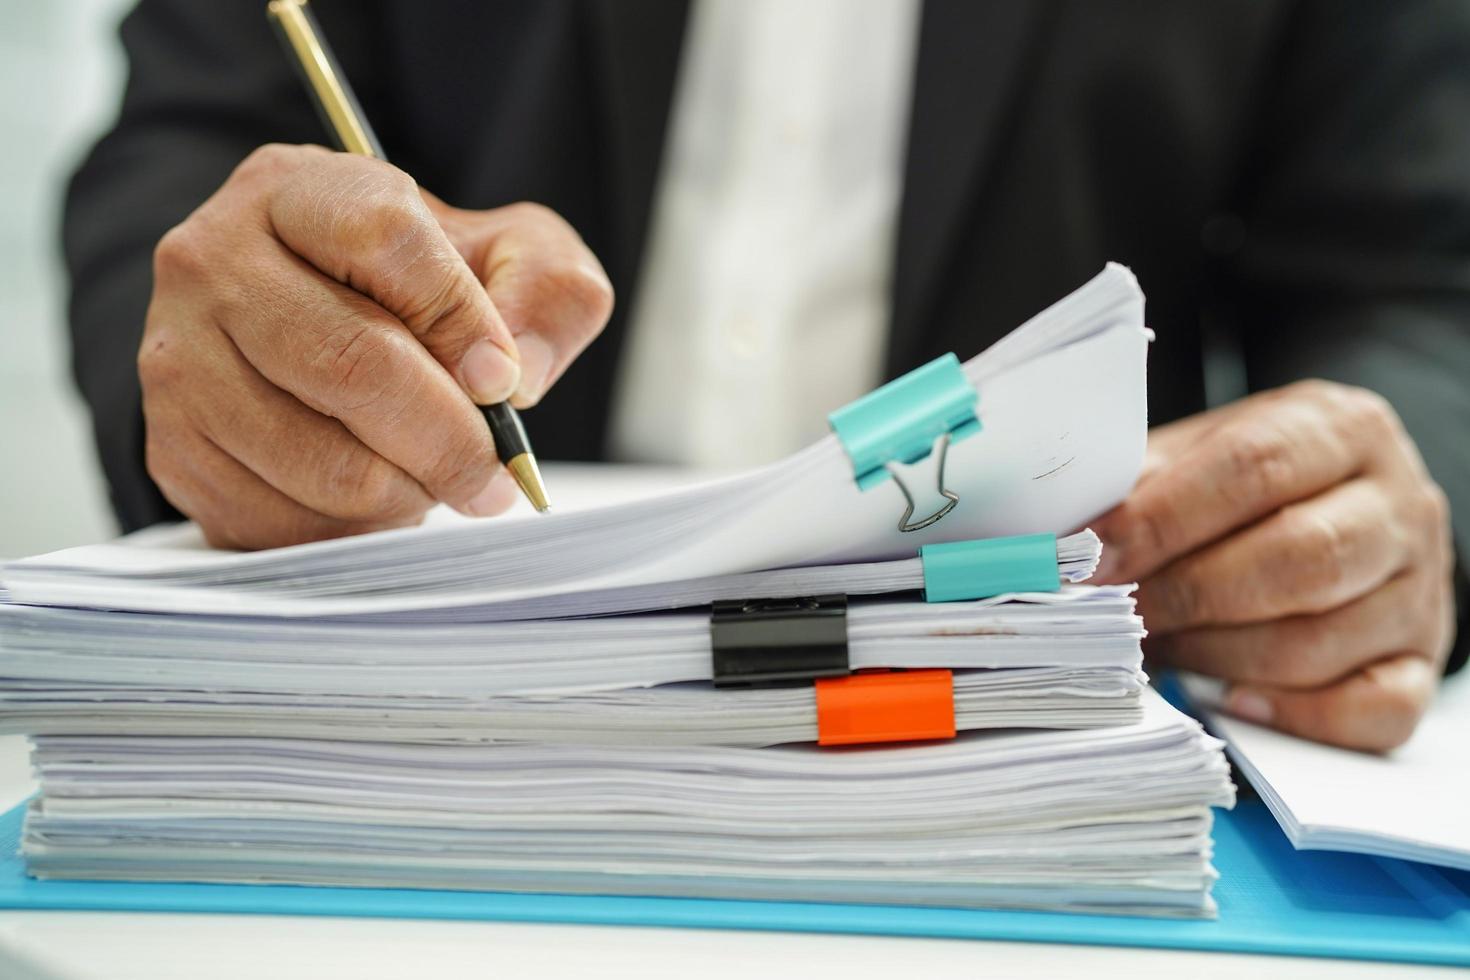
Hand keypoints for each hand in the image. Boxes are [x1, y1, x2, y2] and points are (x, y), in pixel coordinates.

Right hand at [140, 144, 612, 548]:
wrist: (314, 327)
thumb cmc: (416, 290)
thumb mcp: (505, 256)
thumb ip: (547, 291)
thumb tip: (521, 375)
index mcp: (295, 189)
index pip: (384, 238)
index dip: (461, 320)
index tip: (506, 382)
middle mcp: (213, 261)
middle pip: (351, 363)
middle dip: (450, 438)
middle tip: (495, 473)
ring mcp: (180, 358)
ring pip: (323, 460)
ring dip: (408, 490)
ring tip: (433, 477)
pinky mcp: (174, 448)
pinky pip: (285, 521)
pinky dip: (355, 530)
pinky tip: (378, 496)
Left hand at [1092, 380, 1454, 750]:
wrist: (1347, 503)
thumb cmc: (1248, 483)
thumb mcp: (1200, 452)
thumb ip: (1142, 486)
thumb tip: (1062, 539)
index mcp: (1340, 429)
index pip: (1251, 468)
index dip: (1162, 519)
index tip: (1091, 558)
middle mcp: (1399, 503)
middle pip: (1296, 559)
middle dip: (1187, 595)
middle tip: (1117, 615)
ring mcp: (1420, 588)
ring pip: (1319, 641)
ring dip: (1217, 656)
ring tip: (1157, 648)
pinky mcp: (1421, 660)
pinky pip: (1373, 710)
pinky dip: (1295, 715)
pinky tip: (1231, 699)